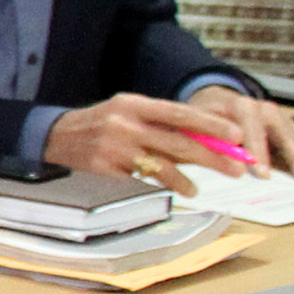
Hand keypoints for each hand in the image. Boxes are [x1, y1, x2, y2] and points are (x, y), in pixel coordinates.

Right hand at [42, 91, 253, 197]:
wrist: (56, 135)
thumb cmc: (103, 122)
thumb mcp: (130, 112)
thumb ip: (162, 123)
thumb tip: (205, 139)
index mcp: (135, 105)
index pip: (180, 114)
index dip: (210, 125)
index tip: (236, 135)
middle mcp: (126, 124)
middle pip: (178, 142)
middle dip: (212, 156)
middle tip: (236, 167)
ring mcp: (116, 147)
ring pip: (163, 165)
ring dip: (187, 180)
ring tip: (200, 188)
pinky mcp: (108, 168)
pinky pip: (144, 178)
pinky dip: (166, 184)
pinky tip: (180, 189)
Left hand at [190, 85, 293, 179]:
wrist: (216, 98)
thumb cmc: (206, 115)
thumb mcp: (198, 122)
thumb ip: (208, 139)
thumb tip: (221, 160)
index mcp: (243, 107)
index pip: (252, 131)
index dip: (257, 153)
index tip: (262, 175)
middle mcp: (268, 111)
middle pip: (287, 136)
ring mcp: (285, 120)